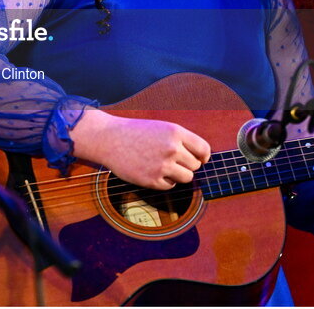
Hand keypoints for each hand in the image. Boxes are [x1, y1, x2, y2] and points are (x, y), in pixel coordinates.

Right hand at [70, 110, 211, 189]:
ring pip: (187, 178)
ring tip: (163, 166)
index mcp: (175, 132)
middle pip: (195, 166)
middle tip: (171, 160)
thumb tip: (201, 160)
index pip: (204, 149)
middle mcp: (171, 148)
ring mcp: (162, 165)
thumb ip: (181, 141)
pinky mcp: (152, 180)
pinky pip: (170, 186)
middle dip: (186, 165)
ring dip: (178, 175)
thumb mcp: (162, 128)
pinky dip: (164, 181)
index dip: (203, 156)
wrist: (109, 139)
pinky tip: (152, 171)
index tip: (198, 159)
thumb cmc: (137, 133)